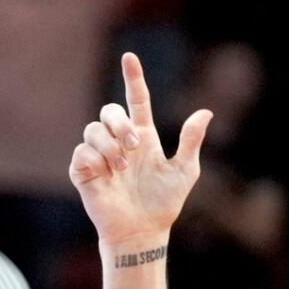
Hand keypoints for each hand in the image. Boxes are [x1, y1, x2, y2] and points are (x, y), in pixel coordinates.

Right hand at [71, 53, 211, 257]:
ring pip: (93, 129)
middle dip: (119, 122)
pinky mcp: (84, 172)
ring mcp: (100, 156)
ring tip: (121, 167)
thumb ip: (191, 142)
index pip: (136, 100)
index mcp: (143, 137)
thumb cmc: (163, 203)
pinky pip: (82, 152)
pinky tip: (107, 175)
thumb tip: (206, 113)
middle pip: (110, 110)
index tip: (129, 57)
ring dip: (109, 145)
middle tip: (133, 146)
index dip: (133, 78)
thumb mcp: (184, 171)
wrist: (143, 232)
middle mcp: (119, 142)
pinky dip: (96, 159)